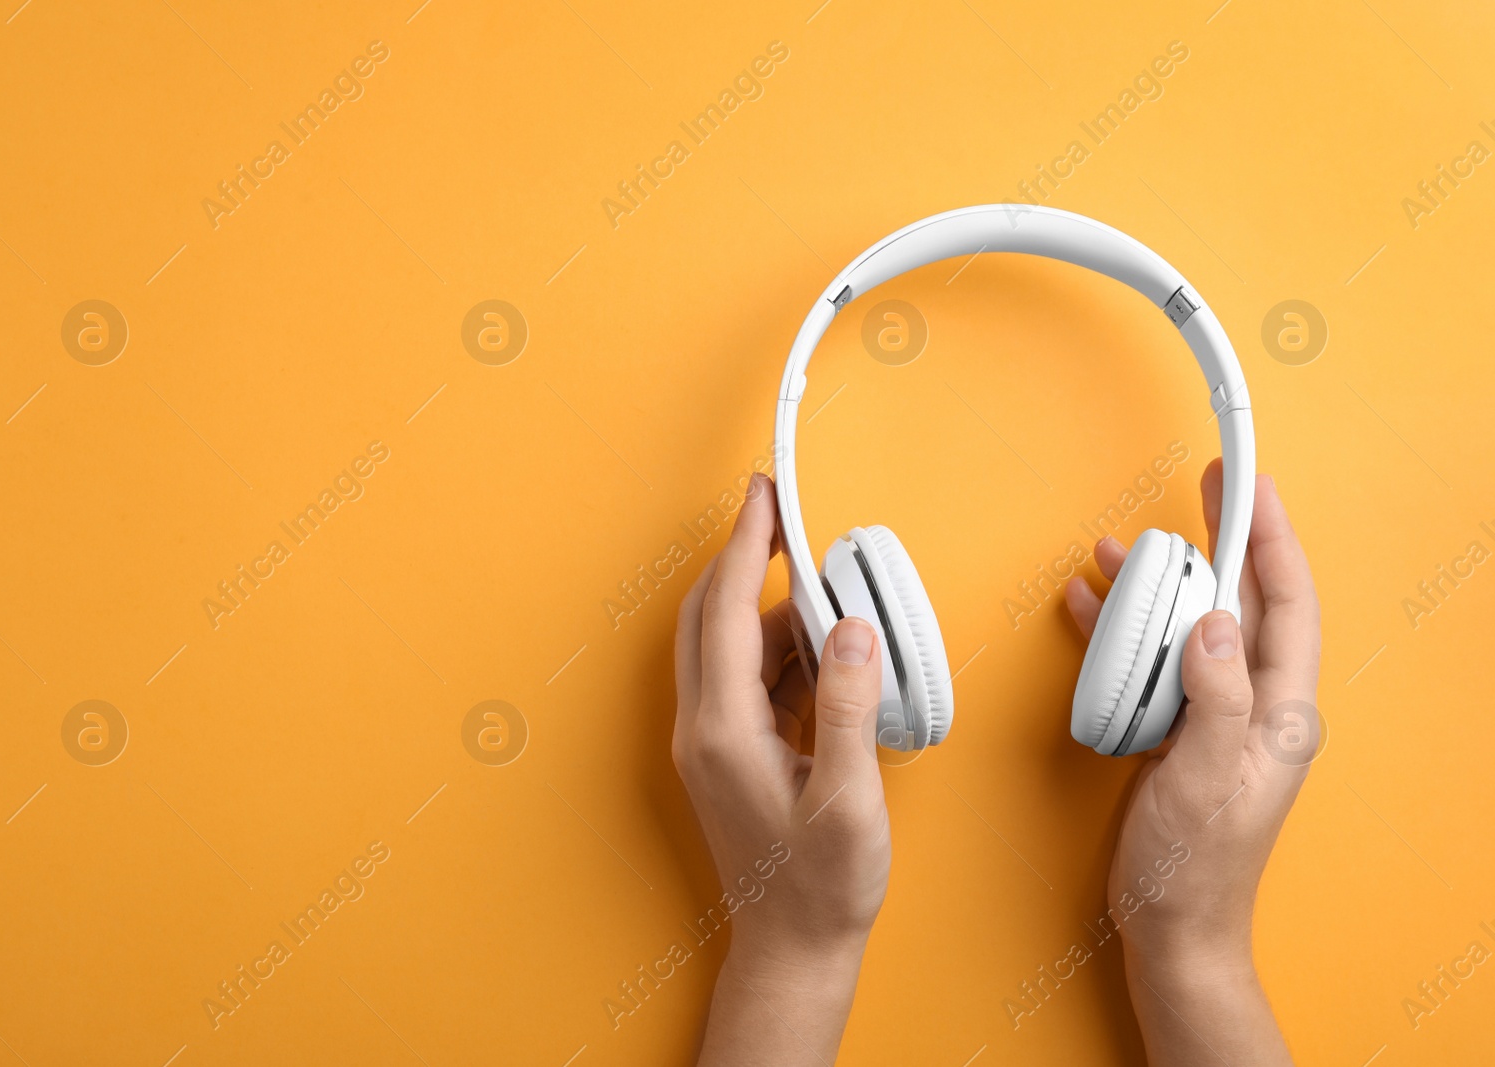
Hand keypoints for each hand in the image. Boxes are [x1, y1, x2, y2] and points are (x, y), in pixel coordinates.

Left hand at [673, 473, 889, 1064]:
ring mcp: (711, 742)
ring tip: (834, 602)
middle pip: (708, 618)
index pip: (723, 613)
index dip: (744, 546)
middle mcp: (702, 729)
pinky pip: (748, 680)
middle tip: (785, 517)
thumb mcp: (849, 798)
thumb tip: (847, 628)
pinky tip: (828, 654)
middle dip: (743, 560)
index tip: (764, 494)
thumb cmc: (821, 887)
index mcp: (722, 733)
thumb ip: (846, 706)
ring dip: (773, 614)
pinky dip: (783, 654)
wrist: (793, 948)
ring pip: (729, 648)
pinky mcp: (729, 754)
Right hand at [1067, 460, 1319, 1065]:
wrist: (1170, 927)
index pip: (1287, 604)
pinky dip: (1120, 631)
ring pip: (1188, 627)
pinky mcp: (1173, 731)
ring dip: (1155, 587)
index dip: (1272, 539)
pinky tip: (1089, 607)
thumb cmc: (1194, 867)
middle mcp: (1253, 706)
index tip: (1250, 487)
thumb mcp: (1207, 778)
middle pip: (1240, 603)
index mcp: (1280, 713)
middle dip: (1216, 544)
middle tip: (1198, 491)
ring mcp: (1212, 717)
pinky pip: (1150, 663)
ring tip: (1116, 551)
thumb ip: (1214, 697)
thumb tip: (1211, 621)